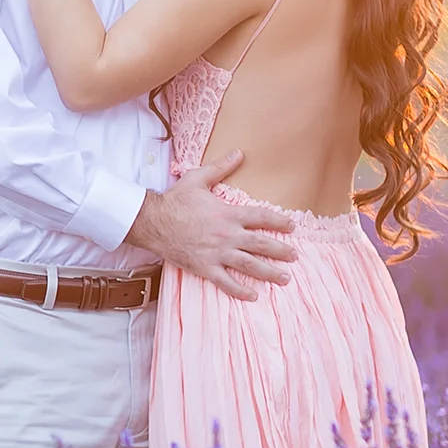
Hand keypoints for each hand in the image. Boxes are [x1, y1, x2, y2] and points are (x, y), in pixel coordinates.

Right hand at [128, 150, 296, 300]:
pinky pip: (226, 282)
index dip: (279, 221)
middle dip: (281, 251)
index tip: (292, 226)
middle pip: (262, 245)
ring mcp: (217, 253)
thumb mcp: (197, 178)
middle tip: (295, 256)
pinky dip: (240, 290)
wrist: (152, 221)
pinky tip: (252, 295)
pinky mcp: (205, 267)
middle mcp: (227, 235)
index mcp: (228, 214)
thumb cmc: (175, 200)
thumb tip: (239, 152)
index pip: (261, 217)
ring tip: (284, 278)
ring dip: (269, 273)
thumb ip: (220, 168)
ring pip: (249, 266)